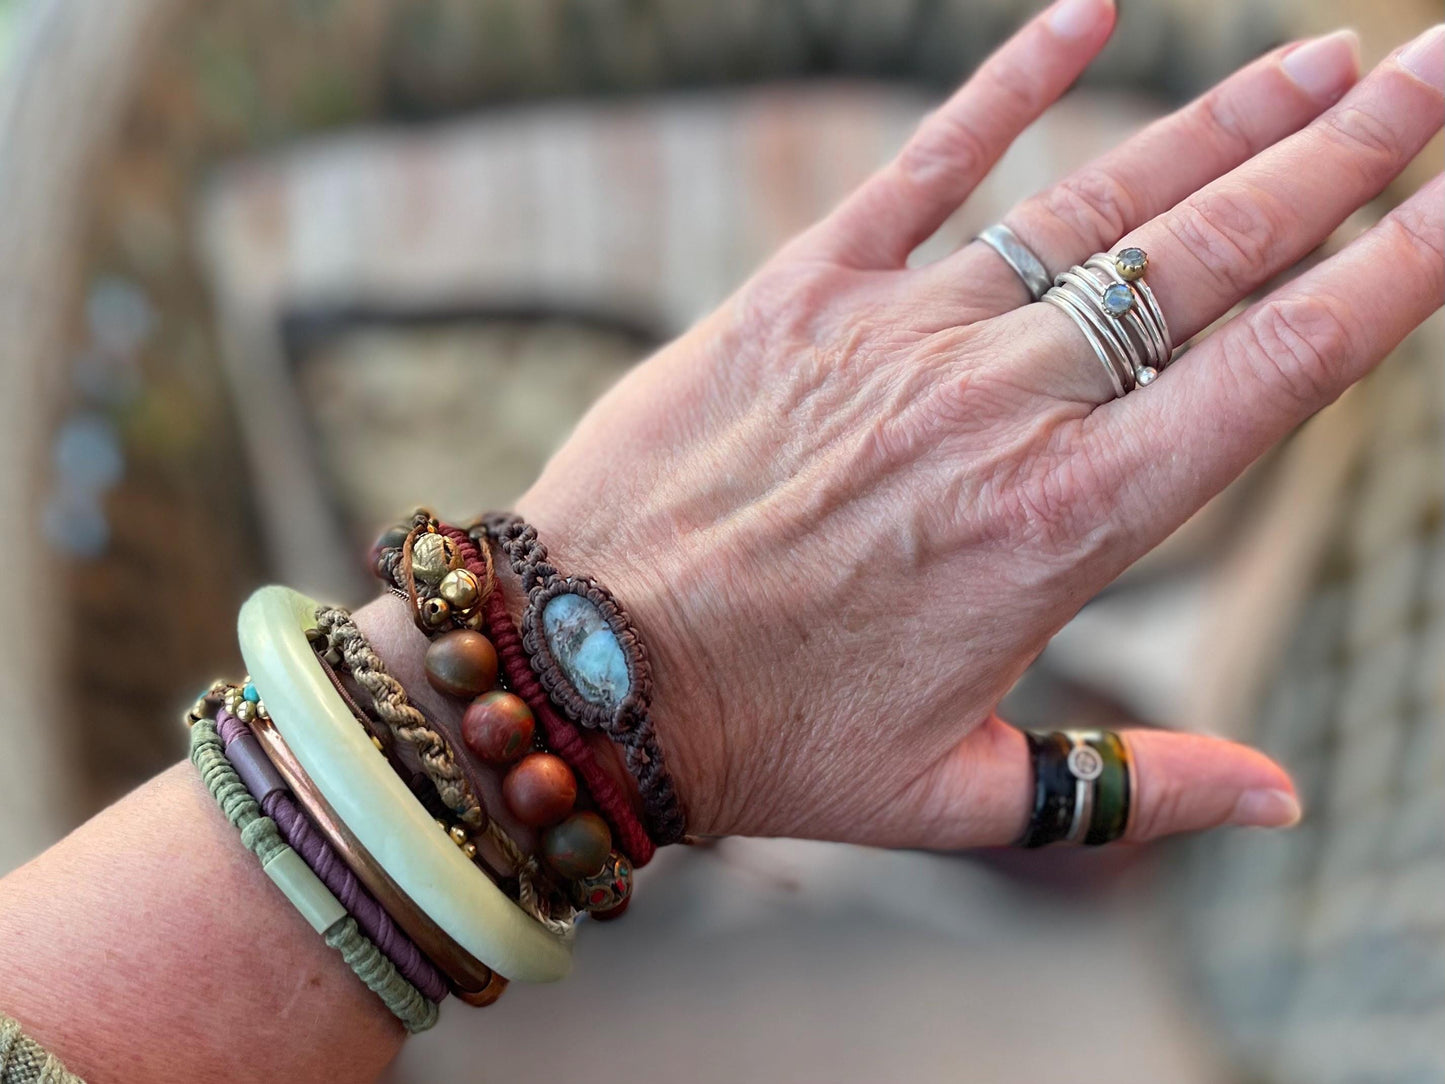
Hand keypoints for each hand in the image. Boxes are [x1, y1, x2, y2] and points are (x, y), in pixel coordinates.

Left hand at [514, 0, 1443, 848]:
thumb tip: (1284, 801)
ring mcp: (902, 334)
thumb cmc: (770, 741)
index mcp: (1068, 528)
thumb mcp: (960, 794)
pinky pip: (920, 162)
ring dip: (1223, 121)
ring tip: (1322, 59)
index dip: (1392, 278)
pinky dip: (1008, 81)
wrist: (585, 669)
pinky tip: (1091, 10)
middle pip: (1212, 258)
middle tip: (1436, 72)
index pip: (1276, 376)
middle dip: (1345, 157)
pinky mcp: (800, 291)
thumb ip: (1131, 791)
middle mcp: (1004, 409)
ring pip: (1098, 201)